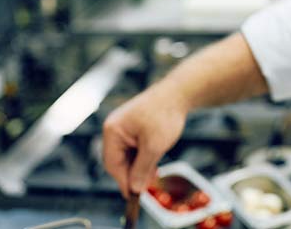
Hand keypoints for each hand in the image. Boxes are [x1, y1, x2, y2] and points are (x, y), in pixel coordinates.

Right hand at [103, 82, 187, 197]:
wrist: (179, 93)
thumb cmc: (164, 115)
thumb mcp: (154, 147)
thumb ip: (142, 169)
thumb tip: (134, 189)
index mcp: (113, 131)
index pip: (112, 164)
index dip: (123, 182)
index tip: (133, 196)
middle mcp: (114, 129)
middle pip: (118, 161)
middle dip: (132, 174)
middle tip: (146, 187)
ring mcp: (123, 127)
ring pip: (127, 156)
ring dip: (139, 167)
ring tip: (153, 176)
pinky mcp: (133, 127)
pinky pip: (133, 148)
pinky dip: (143, 157)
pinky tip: (153, 165)